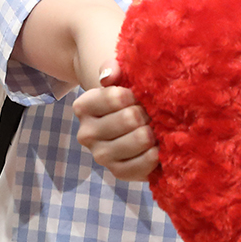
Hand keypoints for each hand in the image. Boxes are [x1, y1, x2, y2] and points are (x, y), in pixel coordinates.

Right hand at [73, 60, 157, 180]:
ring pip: (138, 140)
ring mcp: (101, 155)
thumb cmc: (127, 97)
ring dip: (152, 133)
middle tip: (150, 113)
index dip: (134, 95)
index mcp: (83, 106)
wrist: (131, 122)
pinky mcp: (117, 172)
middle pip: (129, 118)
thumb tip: (109, 75)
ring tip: (153, 128)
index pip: (114, 97)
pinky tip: (157, 148)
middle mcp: (86, 133)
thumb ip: (112, 69)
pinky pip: (140, 165)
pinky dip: (153, 155)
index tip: (137, 96)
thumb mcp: (119, 78)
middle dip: (146, 113)